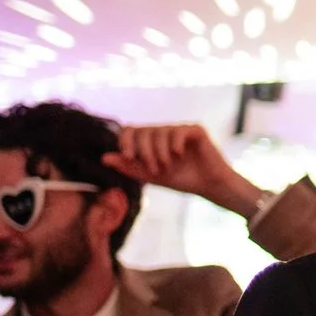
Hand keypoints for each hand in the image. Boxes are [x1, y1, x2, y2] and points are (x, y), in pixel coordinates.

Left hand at [106, 124, 264, 217]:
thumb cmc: (183, 180)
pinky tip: (180, 155)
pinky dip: (175, 145)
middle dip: (144, 151)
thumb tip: (104, 158)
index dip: (126, 140)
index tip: (127, 155)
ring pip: (159, 131)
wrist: (210, 186)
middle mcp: (165, 131)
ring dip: (159, 152)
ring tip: (167, 166)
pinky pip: (178, 131)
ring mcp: (180, 129)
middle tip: (153, 168)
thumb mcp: (151, 175)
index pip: (131, 130)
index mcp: (153, 140)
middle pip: (143, 130)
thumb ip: (129, 166)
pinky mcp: (196, 130)